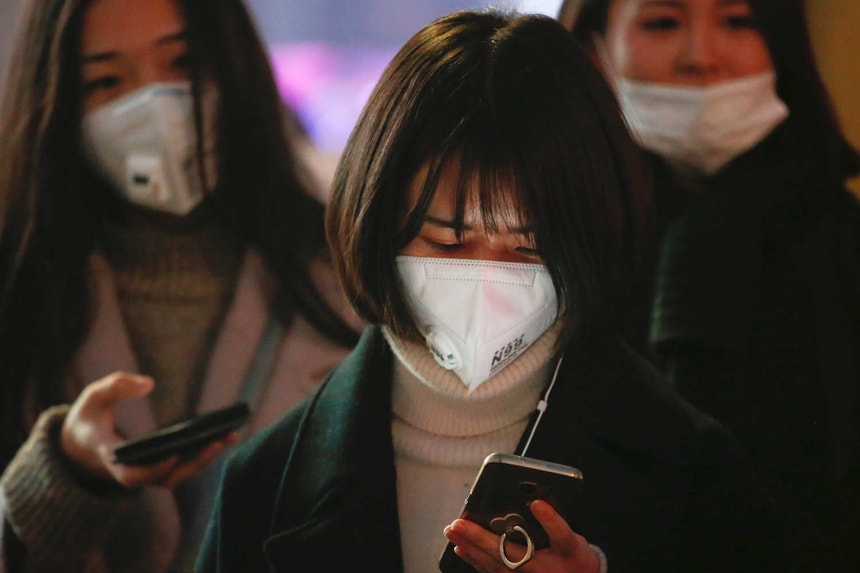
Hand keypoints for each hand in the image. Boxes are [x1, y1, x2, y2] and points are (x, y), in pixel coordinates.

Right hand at [60, 372, 236, 489]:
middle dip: (194, 462)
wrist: (82, 443)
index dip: (154, 469)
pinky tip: (223, 436)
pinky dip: (202, 455)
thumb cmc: (90, 417)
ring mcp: (146, 473)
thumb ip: (116, 386)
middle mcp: (132, 472)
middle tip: (218, 441)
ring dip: (204, 459)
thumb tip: (149, 383)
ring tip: (228, 436)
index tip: (173, 455)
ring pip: (178, 475)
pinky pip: (182, 467)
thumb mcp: (93, 397)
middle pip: (166, 477)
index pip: (133, 475)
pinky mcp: (158, 469)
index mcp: (111, 457)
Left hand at [443, 499, 599, 572]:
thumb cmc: (573, 560)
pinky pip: (489, 572)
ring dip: (469, 547)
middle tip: (457, 524)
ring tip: (453, 532)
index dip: (548, 520)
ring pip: (491, 564)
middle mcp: (534, 571)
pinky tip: (460, 550)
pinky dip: (473, 560)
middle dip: (478, 538)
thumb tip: (537, 505)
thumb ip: (555, 524)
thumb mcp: (573, 541)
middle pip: (504, 555)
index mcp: (555, 557)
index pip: (553, 536)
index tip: (538, 504)